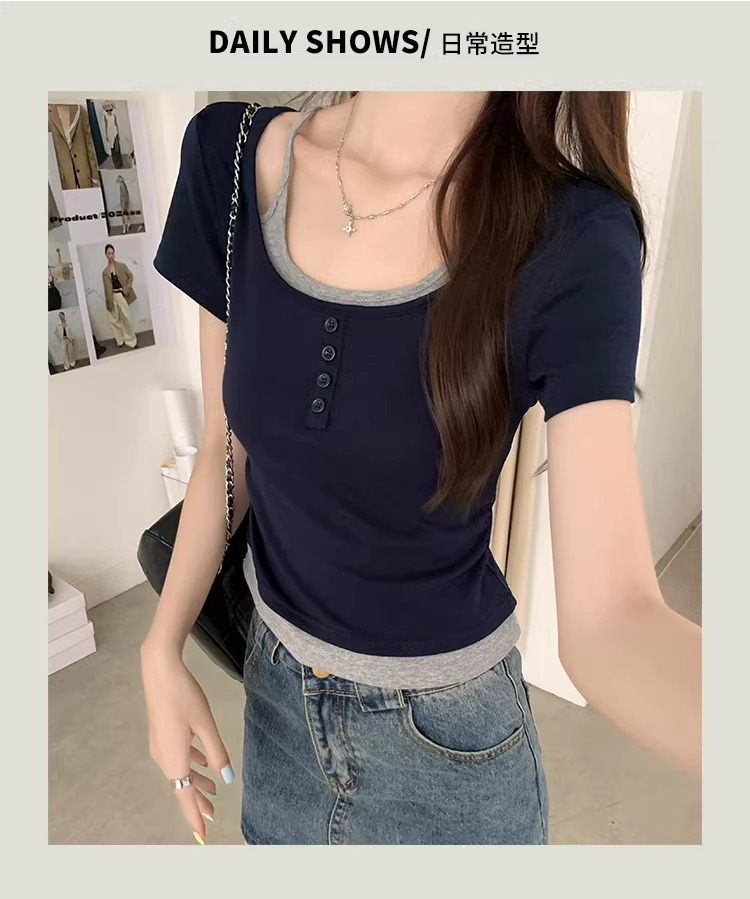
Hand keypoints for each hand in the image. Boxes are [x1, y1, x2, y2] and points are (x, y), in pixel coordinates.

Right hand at [140, 644, 233, 843]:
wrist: (159, 672)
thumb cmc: (184, 696)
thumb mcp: (206, 725)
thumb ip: (217, 752)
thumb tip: (226, 778)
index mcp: (174, 759)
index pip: (184, 797)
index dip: (194, 815)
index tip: (202, 834)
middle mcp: (162, 757)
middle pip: (181, 786)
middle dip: (197, 801)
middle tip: (213, 814)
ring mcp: (159, 746)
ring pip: (179, 771)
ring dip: (195, 782)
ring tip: (213, 789)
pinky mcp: (160, 734)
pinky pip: (176, 758)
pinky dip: (190, 764)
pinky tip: (202, 761)